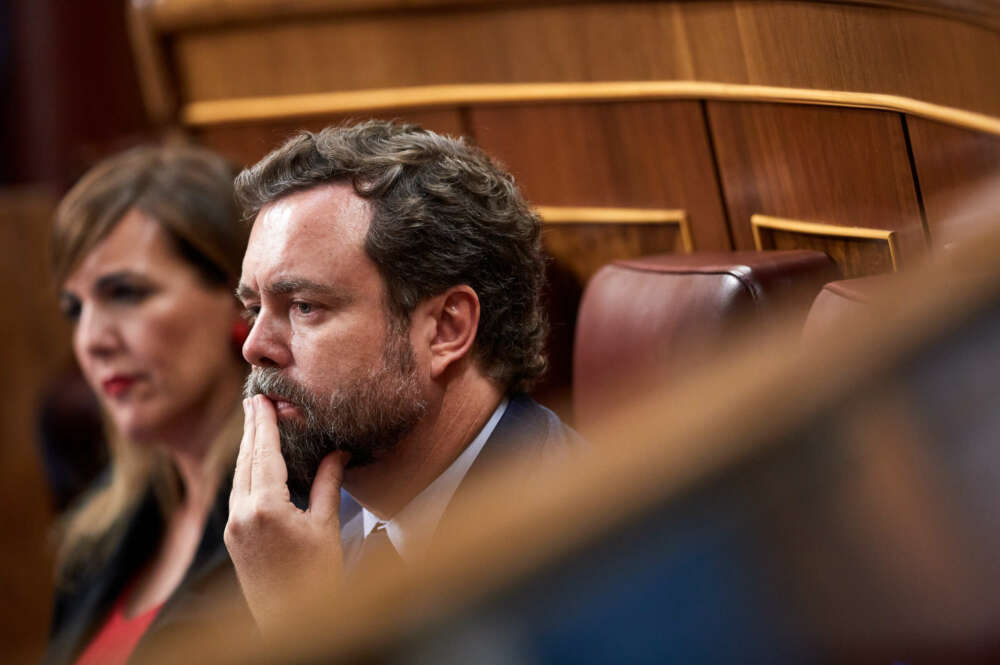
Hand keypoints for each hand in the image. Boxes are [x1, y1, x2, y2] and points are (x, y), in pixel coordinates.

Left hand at [224, 394, 349, 634]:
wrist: (292, 622)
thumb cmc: (316, 578)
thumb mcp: (326, 526)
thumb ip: (327, 484)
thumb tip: (338, 451)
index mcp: (266, 507)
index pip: (264, 454)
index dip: (265, 424)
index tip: (262, 399)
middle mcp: (242, 514)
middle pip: (246, 461)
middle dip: (252, 430)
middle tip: (254, 401)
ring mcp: (234, 527)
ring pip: (238, 477)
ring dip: (246, 449)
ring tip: (253, 425)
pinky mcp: (233, 539)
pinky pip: (237, 495)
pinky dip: (245, 472)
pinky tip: (253, 464)